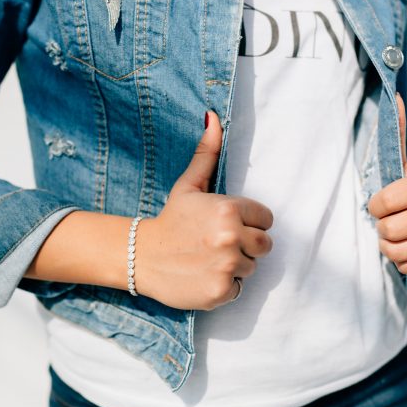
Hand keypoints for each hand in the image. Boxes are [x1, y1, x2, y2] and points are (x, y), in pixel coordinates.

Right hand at [134, 110, 273, 310]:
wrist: (141, 257)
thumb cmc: (171, 219)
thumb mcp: (189, 186)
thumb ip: (207, 154)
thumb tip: (214, 116)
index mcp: (228, 209)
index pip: (266, 219)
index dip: (247, 222)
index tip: (224, 225)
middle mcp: (231, 237)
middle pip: (264, 244)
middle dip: (246, 245)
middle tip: (217, 244)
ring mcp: (227, 265)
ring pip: (252, 267)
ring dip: (235, 265)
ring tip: (208, 258)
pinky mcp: (221, 290)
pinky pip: (240, 288)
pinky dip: (225, 286)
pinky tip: (204, 275)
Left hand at [367, 93, 406, 275]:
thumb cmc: (401, 193)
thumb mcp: (395, 164)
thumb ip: (395, 134)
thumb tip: (394, 96)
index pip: (383, 203)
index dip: (374, 207)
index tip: (381, 204)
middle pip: (391, 230)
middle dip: (381, 229)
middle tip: (390, 222)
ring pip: (398, 252)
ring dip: (389, 248)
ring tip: (397, 236)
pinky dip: (404, 264)